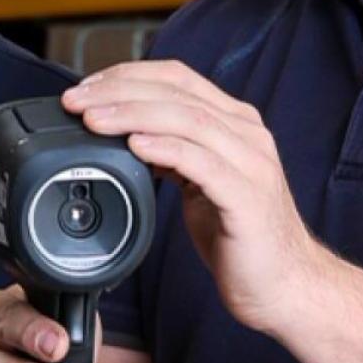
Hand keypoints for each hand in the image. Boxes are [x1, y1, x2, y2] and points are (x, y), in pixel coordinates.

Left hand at [65, 62, 328, 336]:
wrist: (285, 286)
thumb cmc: (241, 237)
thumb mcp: (199, 184)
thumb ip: (173, 154)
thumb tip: (126, 135)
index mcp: (235, 124)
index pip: (177, 79)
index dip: (127, 76)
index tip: (86, 88)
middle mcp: (247, 134)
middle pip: (177, 93)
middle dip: (119, 91)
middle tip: (76, 102)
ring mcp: (251, 163)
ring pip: (187, 120)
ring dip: (132, 115)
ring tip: (93, 120)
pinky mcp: (248, 197)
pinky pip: (203, 163)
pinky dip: (166, 149)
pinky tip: (135, 147)